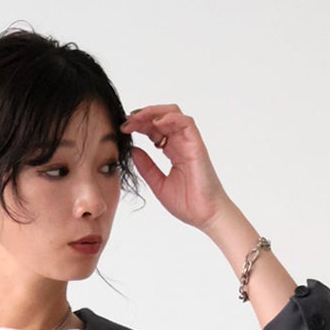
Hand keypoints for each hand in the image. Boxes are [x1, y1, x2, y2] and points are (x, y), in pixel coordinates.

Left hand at [120, 104, 232, 230]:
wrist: (206, 216)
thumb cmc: (188, 204)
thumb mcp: (158, 184)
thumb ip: (146, 167)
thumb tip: (132, 150)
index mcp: (172, 151)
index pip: (154, 130)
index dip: (139, 126)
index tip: (124, 129)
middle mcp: (181, 143)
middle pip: (161, 118)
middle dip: (143, 116)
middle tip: (127, 121)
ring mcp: (189, 143)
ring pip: (172, 114)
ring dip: (153, 112)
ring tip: (137, 119)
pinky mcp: (197, 145)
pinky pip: (186, 123)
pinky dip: (170, 118)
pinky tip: (156, 122)